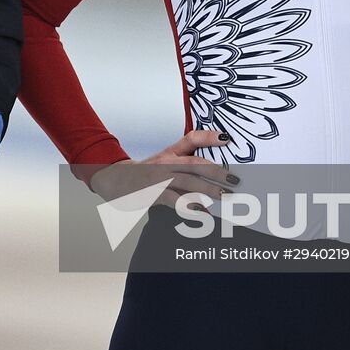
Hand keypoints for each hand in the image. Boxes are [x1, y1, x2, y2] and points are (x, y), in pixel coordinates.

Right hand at [88, 130, 237, 208]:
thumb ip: (185, 166)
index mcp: (170, 153)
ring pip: (187, 180)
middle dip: (217, 171)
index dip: (209, 137)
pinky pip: (174, 199)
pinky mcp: (153, 193)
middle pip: (195, 163)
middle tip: (234, 179)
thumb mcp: (163, 162)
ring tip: (224, 195)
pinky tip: (201, 212)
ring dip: (208, 189)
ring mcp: (159, 177)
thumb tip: (213, 175)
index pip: (191, 139)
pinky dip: (188, 205)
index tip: (227, 139)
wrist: (115, 180)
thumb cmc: (145, 173)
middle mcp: (166, 162)